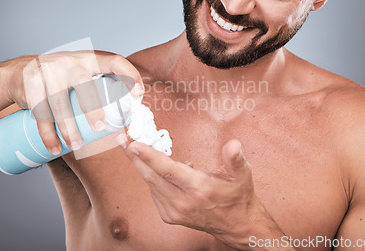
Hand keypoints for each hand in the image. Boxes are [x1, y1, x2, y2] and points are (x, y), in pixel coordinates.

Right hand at [4, 51, 143, 154]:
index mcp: (90, 59)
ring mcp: (49, 70)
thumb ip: (99, 93)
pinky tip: (55, 147)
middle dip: (93, 107)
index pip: (114, 61)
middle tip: (99, 128)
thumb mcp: (81, 78)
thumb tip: (124, 129)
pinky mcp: (31, 81)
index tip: (138, 94)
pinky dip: (47, 133)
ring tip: (76, 146)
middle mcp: (71, 61)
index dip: (129, 74)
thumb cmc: (61, 81)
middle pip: (84, 84)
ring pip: (60, 102)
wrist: (20, 72)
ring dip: (68, 128)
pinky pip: (40, 110)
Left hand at [125, 139, 275, 247]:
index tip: (134, 144)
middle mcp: (183, 202)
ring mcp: (174, 211)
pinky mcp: (169, 215)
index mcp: (198, 189)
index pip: (168, 170)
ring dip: (139, 164)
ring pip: (150, 183)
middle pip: (151, 176)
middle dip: (134, 156)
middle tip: (122, 138)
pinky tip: (158, 166)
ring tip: (132, 146)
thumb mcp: (242, 175)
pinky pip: (154, 191)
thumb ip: (235, 159)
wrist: (236, 225)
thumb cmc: (237, 196)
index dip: (149, 156)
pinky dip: (152, 177)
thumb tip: (234, 144)